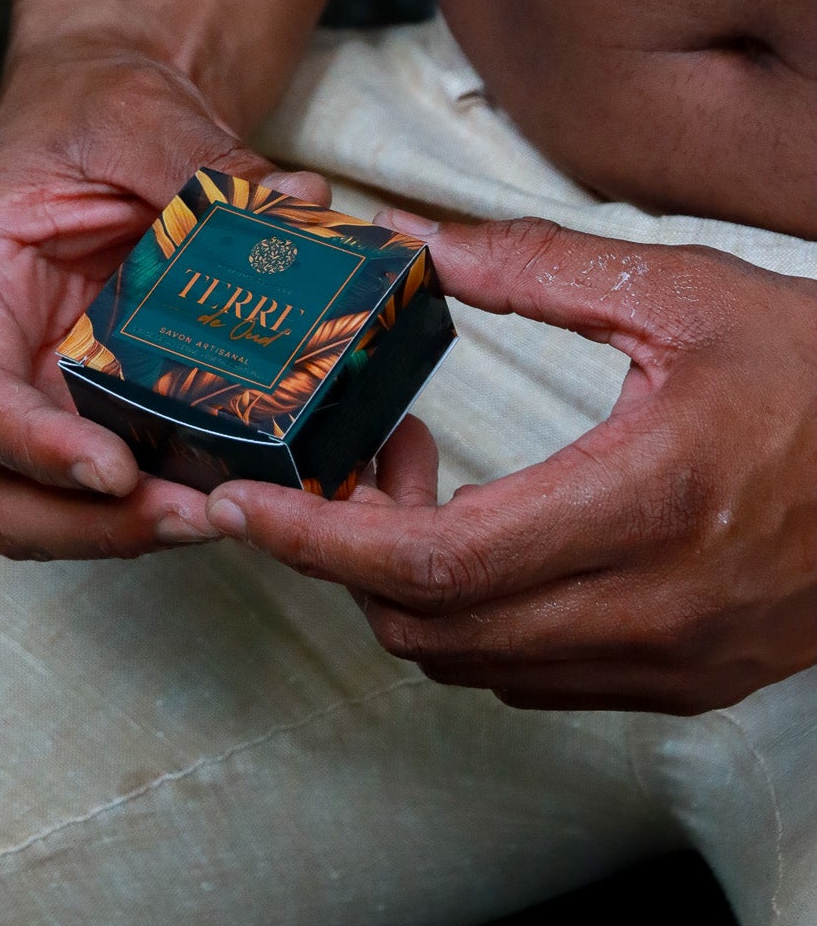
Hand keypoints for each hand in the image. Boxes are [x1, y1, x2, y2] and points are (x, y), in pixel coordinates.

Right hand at [0, 38, 329, 559]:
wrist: (109, 105)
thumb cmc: (93, 104)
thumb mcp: (136, 112)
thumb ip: (201, 161)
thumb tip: (300, 202)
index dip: (32, 450)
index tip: (112, 469)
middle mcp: (2, 360)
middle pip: (8, 491)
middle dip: (95, 524)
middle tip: (197, 513)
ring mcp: (56, 395)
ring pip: (67, 510)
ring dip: (142, 528)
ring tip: (235, 509)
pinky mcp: (118, 406)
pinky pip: (138, 477)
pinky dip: (186, 492)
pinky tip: (262, 478)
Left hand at [204, 211, 816, 712]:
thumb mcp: (682, 293)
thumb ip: (532, 269)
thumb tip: (413, 241)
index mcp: (641, 504)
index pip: (428, 561)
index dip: (315, 541)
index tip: (241, 506)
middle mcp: (648, 608)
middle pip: (427, 625)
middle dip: (344, 559)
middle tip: (340, 469)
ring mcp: (668, 662)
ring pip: (471, 664)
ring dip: (405, 591)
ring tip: (412, 495)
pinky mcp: (684, 684)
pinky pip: (532, 679)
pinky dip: (472, 622)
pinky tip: (481, 543)